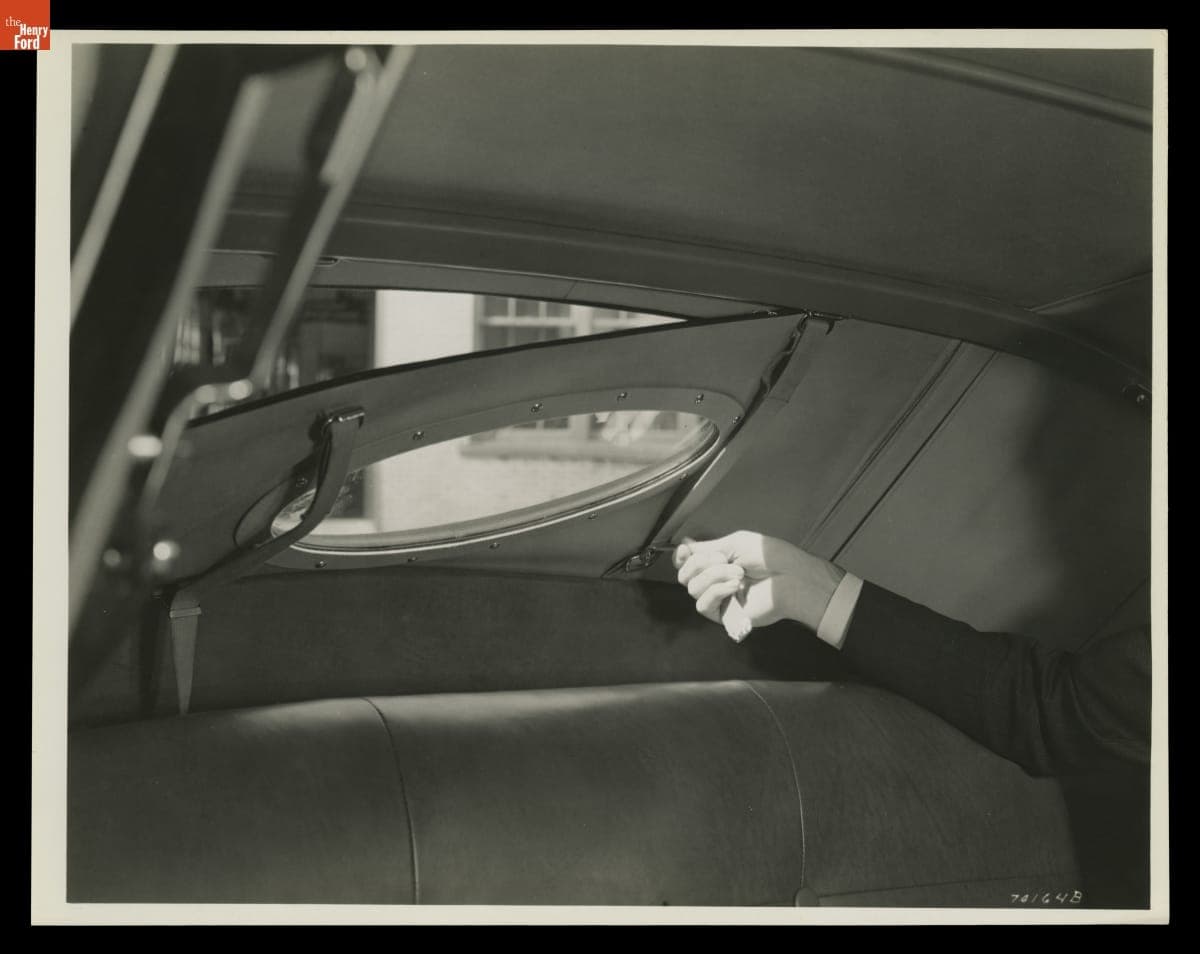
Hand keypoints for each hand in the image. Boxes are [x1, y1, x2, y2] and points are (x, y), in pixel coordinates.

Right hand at [673, 531, 844, 637]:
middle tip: (723, 559)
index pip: (686, 563)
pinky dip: (716, 591)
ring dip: (714, 575)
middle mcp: (715, 581)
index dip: (680, 557)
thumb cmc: (770, 557)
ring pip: (692, 588)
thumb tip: (683, 545)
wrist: (790, 578)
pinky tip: (735, 586)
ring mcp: (719, 599)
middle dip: (700, 563)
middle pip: (684, 575)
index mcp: (718, 563)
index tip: (686, 550)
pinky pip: (702, 604)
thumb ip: (707, 547)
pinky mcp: (724, 616)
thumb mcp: (735, 543)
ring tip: (739, 574)